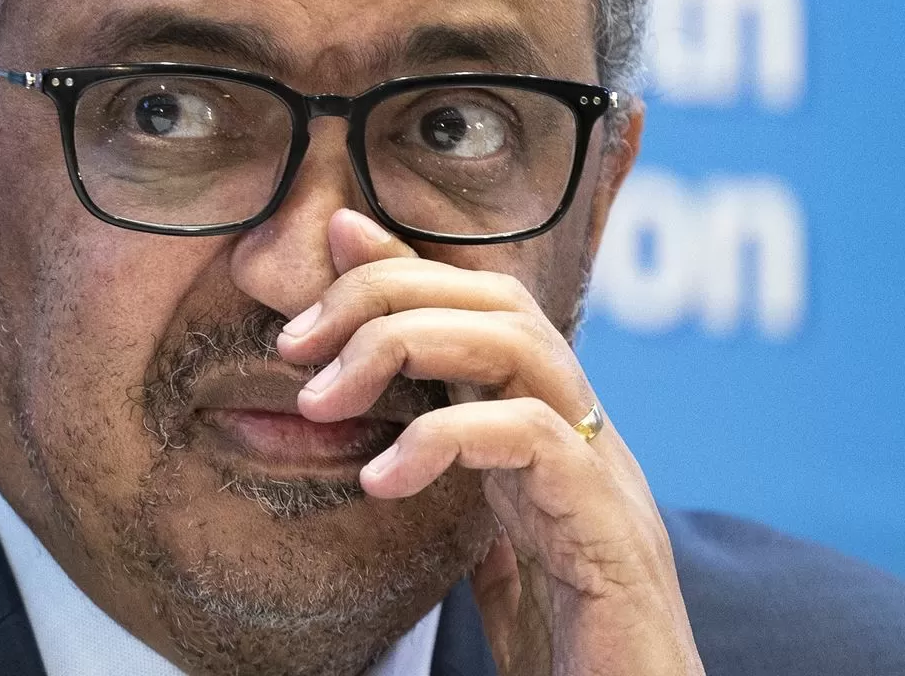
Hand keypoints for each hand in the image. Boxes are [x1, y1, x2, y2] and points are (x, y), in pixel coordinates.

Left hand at [275, 208, 703, 675]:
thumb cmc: (563, 648)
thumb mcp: (480, 546)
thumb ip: (443, 481)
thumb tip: (377, 448)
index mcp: (550, 433)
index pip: (485, 302)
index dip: (400, 267)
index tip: (316, 267)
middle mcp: (586, 438)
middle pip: (501, 299)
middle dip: (386, 294)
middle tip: (294, 344)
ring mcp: (606, 478)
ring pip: (520, 343)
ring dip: (403, 345)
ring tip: (321, 400)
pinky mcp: (611, 532)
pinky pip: (531, 436)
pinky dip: (443, 437)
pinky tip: (381, 478)